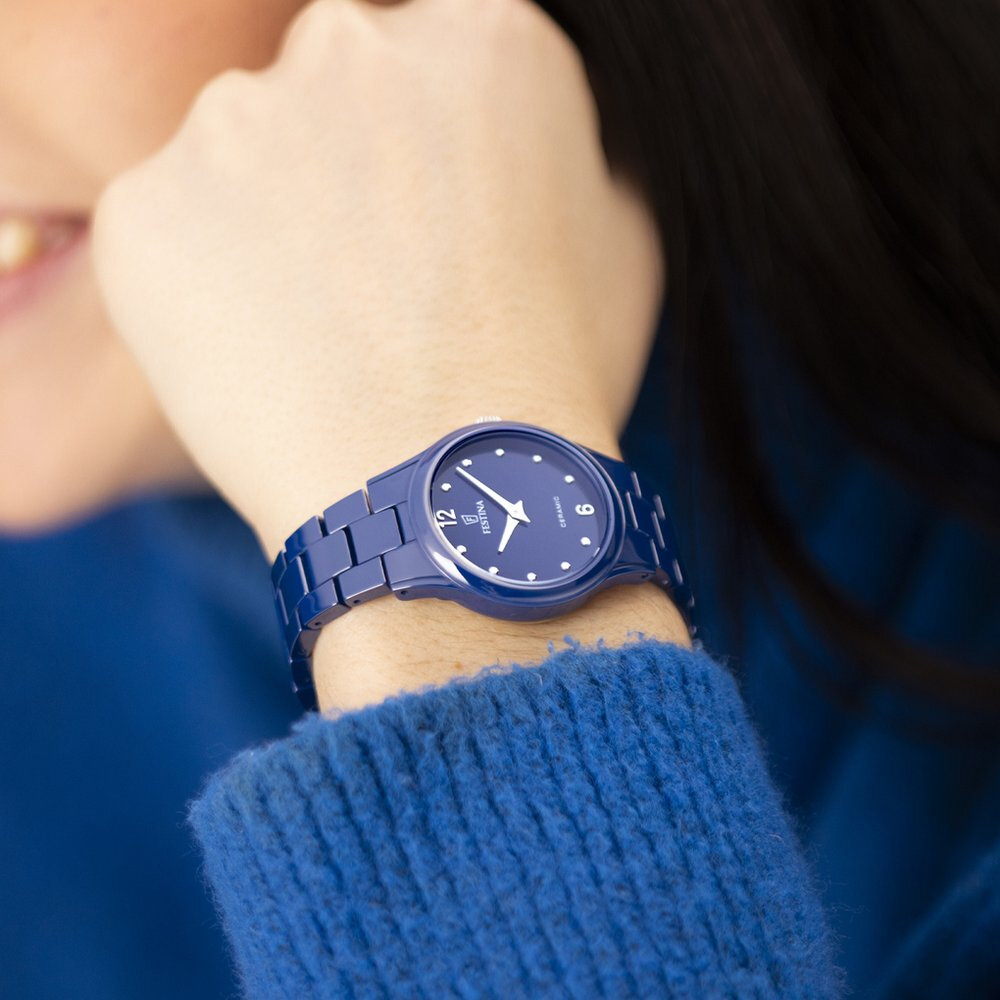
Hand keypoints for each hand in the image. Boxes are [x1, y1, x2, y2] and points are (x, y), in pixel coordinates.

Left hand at [91, 0, 663, 557]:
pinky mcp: (146, 208)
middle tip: (374, 285)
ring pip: (242, 159)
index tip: (431, 225)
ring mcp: (235, 120)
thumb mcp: (619, 242)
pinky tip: (265, 362)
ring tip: (323, 339)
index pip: (427, 60)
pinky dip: (204, 292)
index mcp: (484, 34)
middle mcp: (352, 43)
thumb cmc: (552, 381)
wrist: (450, 494)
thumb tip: (528, 158)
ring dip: (270, 228)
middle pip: (329, 88)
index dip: (428, 156)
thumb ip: (563, 157)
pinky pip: (173, 235)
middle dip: (346, 170)